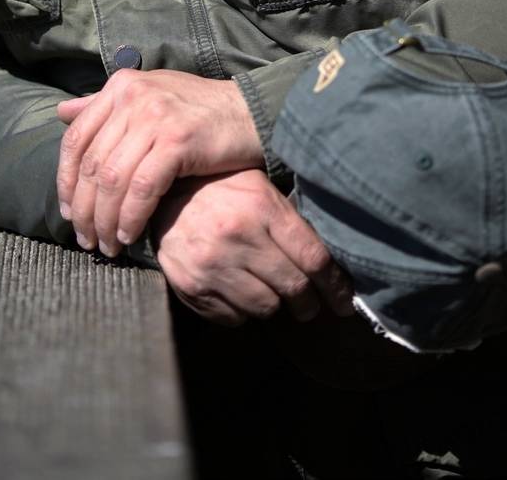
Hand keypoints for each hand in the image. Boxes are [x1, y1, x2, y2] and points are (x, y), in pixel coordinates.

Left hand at [55, 71, 263, 254]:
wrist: (250, 112)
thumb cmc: (198, 110)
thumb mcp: (149, 96)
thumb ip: (106, 106)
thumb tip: (61, 111)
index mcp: (121, 85)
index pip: (76, 139)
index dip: (66, 181)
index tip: (68, 212)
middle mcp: (133, 96)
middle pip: (92, 164)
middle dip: (84, 209)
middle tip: (86, 239)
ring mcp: (155, 116)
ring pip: (113, 180)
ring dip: (105, 220)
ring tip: (107, 245)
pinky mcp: (177, 140)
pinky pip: (142, 188)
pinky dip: (131, 217)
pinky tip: (130, 235)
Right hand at [151, 169, 354, 326]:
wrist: (161, 195)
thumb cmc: (221, 189)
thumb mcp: (259, 188)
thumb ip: (290, 220)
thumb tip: (330, 262)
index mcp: (262, 206)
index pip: (313, 259)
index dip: (336, 286)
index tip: (345, 300)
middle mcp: (238, 236)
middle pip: (294, 288)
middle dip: (309, 303)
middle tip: (310, 304)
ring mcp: (213, 264)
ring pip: (266, 308)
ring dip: (275, 306)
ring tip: (272, 294)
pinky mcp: (192, 286)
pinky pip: (234, 318)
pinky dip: (243, 312)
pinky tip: (240, 292)